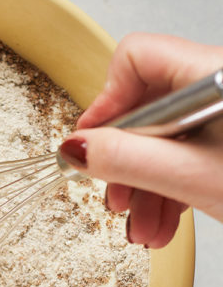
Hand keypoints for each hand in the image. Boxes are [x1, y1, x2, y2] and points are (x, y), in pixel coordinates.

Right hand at [58, 32, 222, 246]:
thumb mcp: (193, 178)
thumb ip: (127, 159)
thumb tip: (78, 148)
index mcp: (213, 75)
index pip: (136, 59)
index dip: (106, 102)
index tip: (92, 144)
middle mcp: (220, 87)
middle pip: (148, 105)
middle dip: (125, 159)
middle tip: (115, 197)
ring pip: (168, 137)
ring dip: (146, 186)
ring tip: (144, 227)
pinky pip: (192, 153)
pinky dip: (172, 188)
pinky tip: (166, 222)